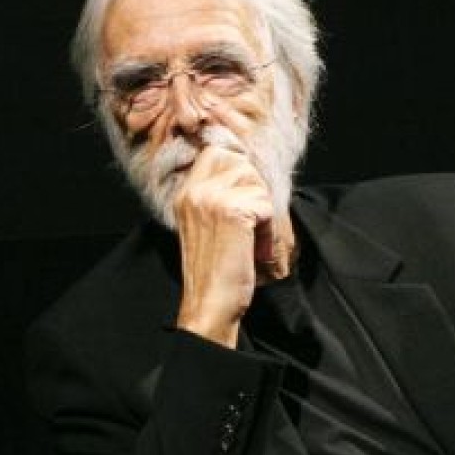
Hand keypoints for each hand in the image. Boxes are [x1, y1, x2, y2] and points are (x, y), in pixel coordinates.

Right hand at [174, 145, 289, 347]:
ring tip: (253, 240)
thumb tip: (247, 168)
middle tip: (252, 224)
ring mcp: (211, 199)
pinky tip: (256, 250)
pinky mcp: (233, 212)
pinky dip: (268, 231)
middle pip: (242, 163)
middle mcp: (194, 191)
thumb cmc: (213, 270)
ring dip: (264, 213)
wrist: (209, 303)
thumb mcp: (205, 224)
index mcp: (185, 192)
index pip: (217, 152)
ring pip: (257, 183)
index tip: (246, 197)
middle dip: (255, 191)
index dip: (239, 168)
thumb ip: (217, 195)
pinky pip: (266, 206)